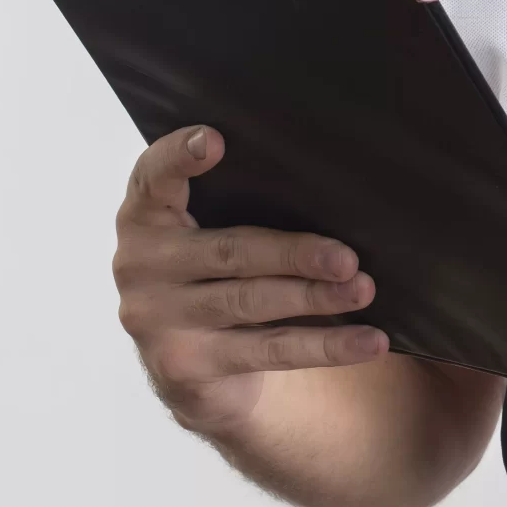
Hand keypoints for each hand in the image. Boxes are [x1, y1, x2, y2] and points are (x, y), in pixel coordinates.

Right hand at [111, 125, 389, 439]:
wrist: (189, 367)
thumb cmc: (215, 275)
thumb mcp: (211, 233)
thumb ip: (239, 205)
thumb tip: (332, 186)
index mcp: (145, 216)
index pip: (154, 177)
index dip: (179, 156)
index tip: (214, 139)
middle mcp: (140, 265)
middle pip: (227, 251)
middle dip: (293, 254)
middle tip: (347, 257)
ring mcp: (156, 320)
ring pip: (250, 302)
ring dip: (314, 297)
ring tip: (362, 290)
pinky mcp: (186, 366)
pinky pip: (268, 351)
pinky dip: (325, 345)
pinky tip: (367, 340)